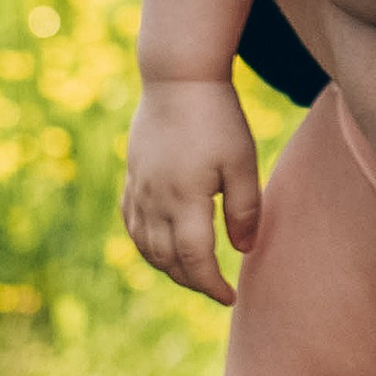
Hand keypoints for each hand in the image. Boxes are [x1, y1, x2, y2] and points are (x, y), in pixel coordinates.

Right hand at [120, 77, 261, 305]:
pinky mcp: (132, 175)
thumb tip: (243, 251)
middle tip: (215, 288)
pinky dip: (144, 243)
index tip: (231, 297)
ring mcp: (139, 188)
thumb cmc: (218, 117)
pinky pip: (131, 222)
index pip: (194, 260)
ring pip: (144, 245)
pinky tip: (158, 245)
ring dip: (166, 266)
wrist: (177, 77)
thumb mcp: (242, 162)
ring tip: (191, 272)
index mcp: (185, 200)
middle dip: (191, 281)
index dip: (211, 285)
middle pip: (167, 259)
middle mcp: (155, 200)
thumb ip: (245, 209)